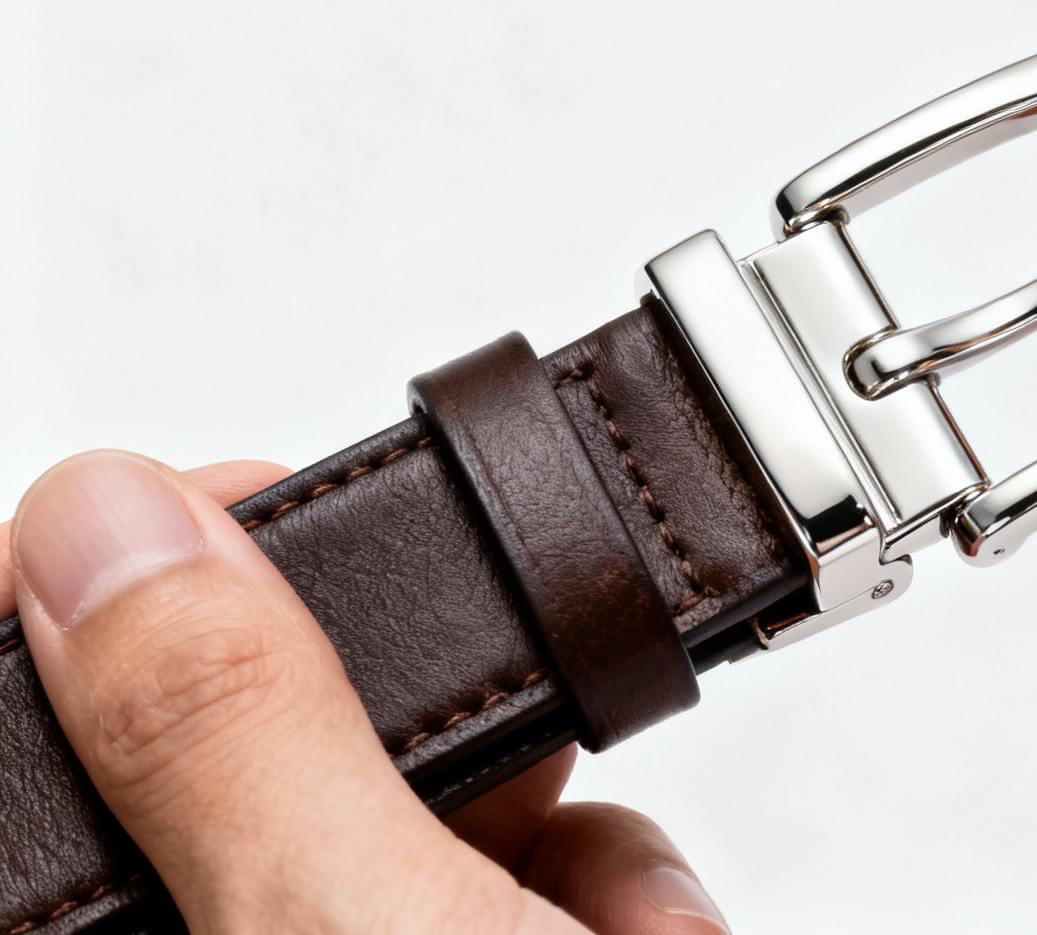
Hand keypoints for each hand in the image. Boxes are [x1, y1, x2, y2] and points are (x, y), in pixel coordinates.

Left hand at [1, 452, 728, 933]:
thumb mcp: (370, 931)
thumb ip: (238, 733)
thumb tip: (112, 520)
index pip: (27, 697)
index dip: (115, 576)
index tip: (229, 512)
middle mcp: (215, 930)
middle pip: (256, 734)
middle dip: (426, 730)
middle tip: (492, 748)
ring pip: (415, 792)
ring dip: (558, 827)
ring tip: (605, 916)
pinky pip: (522, 860)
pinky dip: (611, 890)